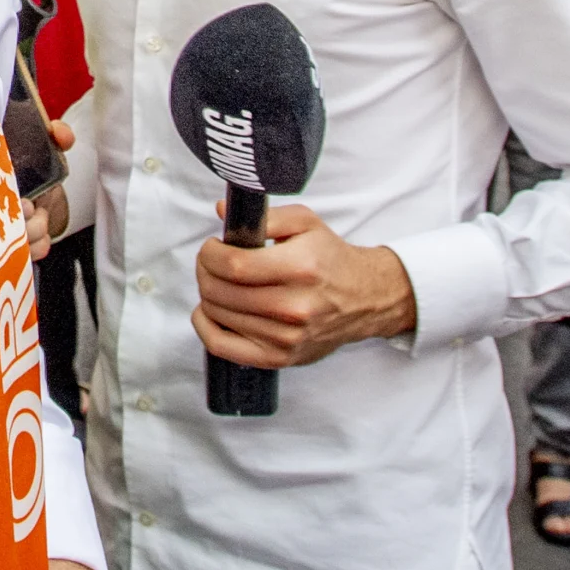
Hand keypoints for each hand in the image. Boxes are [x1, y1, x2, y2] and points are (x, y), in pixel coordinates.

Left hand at [194, 206, 414, 368]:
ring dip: (208, 294)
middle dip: (204, 271)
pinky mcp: (279, 357)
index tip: (212, 247)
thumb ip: (264, 216)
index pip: (233, 266)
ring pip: (218, 315)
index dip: (210, 254)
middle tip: (211, 261)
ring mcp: (286, 337)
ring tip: (220, 281)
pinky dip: (205, 327)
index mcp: (299, 268)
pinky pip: (223, 347)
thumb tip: (221, 211)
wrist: (365, 299)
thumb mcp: (305, 222)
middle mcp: (293, 307)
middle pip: (221, 291)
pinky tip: (210, 311)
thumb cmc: (330, 259)